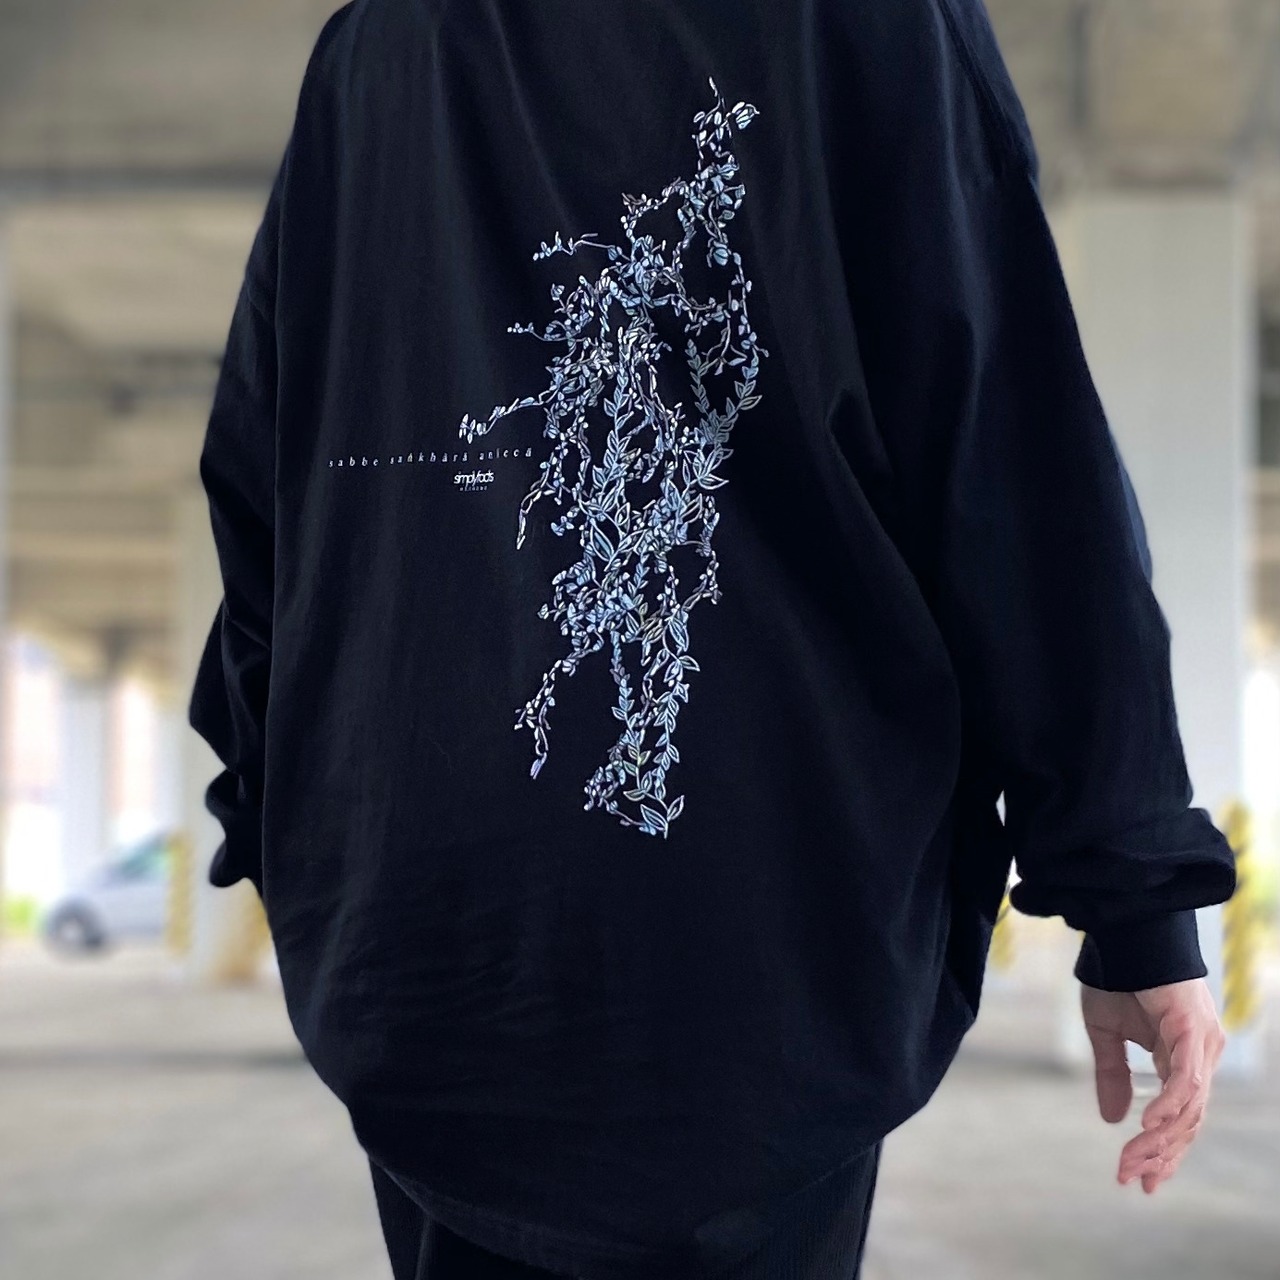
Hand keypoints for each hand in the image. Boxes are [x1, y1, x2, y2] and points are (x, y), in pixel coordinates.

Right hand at [1081, 978, 1225, 1193]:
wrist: (1121, 938)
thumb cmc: (1115, 978)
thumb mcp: (1107, 1035)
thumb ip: (1114, 1075)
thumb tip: (1115, 1120)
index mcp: (1183, 1058)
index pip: (1181, 1119)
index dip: (1162, 1151)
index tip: (1140, 1181)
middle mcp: (1201, 1057)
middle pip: (1188, 1123)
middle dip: (1159, 1155)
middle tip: (1133, 1180)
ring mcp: (1203, 1046)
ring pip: (1189, 1108)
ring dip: (1159, 1140)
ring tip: (1132, 1161)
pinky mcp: (1194, 1032)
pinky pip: (1186, 1079)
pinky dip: (1169, 1105)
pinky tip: (1148, 1125)